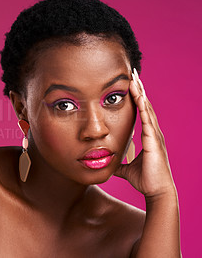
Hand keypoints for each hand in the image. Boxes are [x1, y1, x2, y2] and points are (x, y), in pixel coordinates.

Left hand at [114, 69, 175, 198]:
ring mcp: (155, 135)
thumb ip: (118, 162)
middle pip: (145, 105)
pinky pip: (148, 120)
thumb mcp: (126, 168)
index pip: (140, 112)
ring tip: (135, 78)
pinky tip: (139, 96)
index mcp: (147, 136)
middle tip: (133, 73)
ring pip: (147, 109)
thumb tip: (107, 163)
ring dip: (140, 93)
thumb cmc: (145, 180)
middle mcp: (152, 132)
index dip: (136, 98)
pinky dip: (143, 107)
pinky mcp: (154, 141)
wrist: (156, 192)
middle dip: (139, 89)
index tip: (130, 84)